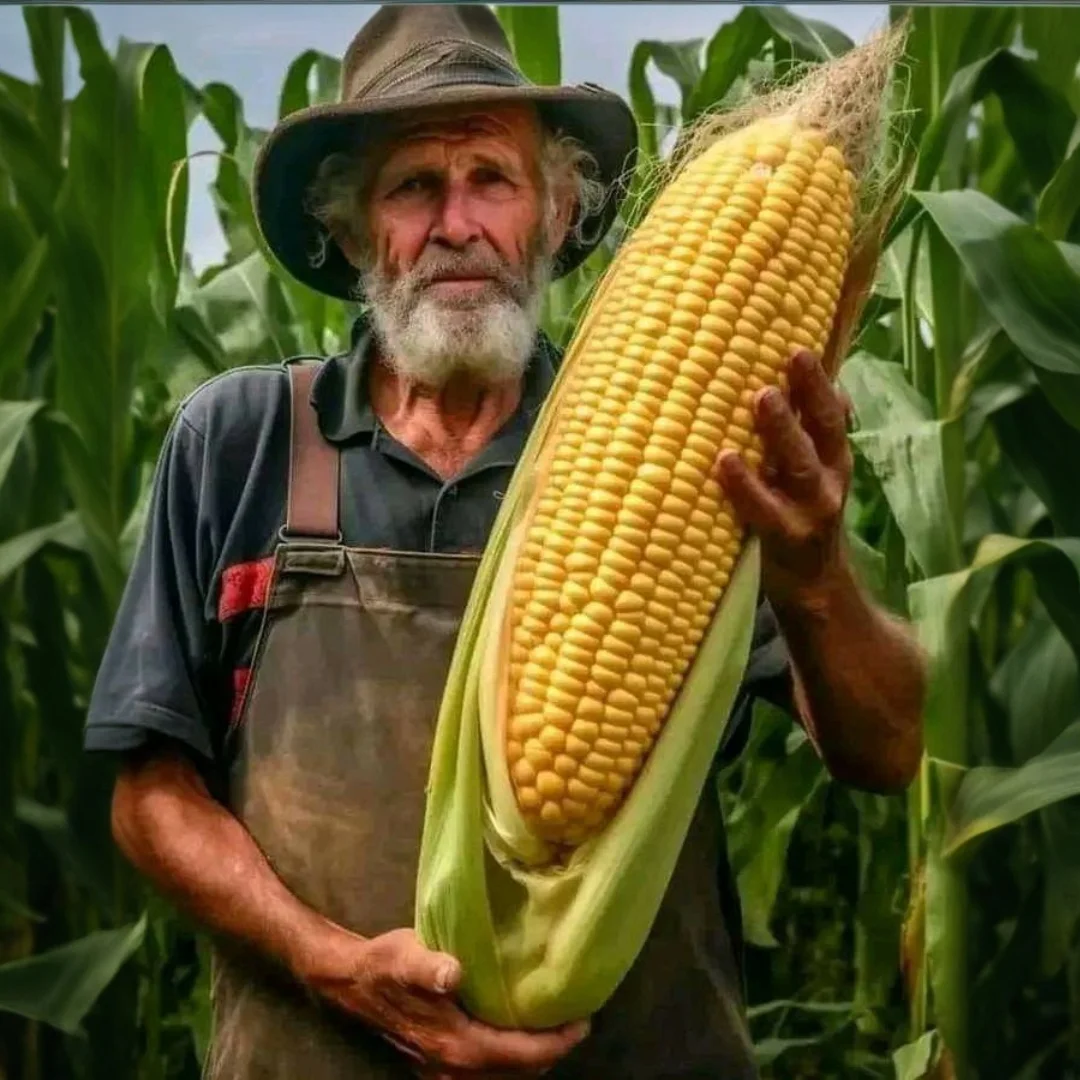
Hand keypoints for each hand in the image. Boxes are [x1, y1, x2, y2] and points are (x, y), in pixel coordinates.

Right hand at [297, 926, 589, 1076]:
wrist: (351, 982)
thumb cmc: (385, 964)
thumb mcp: (406, 957)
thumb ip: (429, 967)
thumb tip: (453, 973)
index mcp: (457, 1045)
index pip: (520, 1055)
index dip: (556, 1042)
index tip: (583, 1020)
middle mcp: (455, 1066)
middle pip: (518, 1071)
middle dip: (551, 1050)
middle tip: (575, 1018)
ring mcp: (446, 1069)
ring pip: (504, 1075)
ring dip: (531, 1056)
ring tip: (553, 1023)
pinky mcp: (440, 1063)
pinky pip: (488, 1070)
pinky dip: (510, 1058)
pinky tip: (516, 1029)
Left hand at [715, 349, 853, 606]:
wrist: (813, 589)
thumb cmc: (798, 517)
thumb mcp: (814, 474)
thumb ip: (810, 433)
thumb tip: (815, 382)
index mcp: (833, 460)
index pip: (833, 414)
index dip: (820, 382)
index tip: (800, 347)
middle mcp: (828, 481)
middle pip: (824, 431)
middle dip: (810, 393)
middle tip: (791, 357)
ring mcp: (809, 512)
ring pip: (800, 465)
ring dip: (783, 430)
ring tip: (762, 398)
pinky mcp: (785, 540)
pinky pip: (763, 509)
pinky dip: (744, 485)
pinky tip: (724, 462)